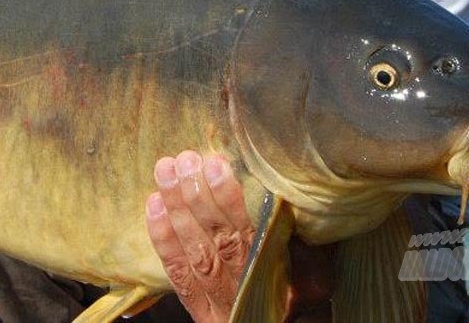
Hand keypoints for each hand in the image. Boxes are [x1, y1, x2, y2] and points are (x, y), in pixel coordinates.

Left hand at [145, 152, 335, 322]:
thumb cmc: (299, 294)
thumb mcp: (314, 275)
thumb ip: (304, 243)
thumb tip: (291, 195)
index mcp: (271, 275)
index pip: (247, 234)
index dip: (228, 200)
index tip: (215, 164)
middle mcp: (242, 291)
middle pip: (216, 241)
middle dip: (197, 197)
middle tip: (185, 160)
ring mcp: (218, 303)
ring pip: (194, 254)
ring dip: (177, 209)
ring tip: (166, 170)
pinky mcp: (199, 311)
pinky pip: (177, 274)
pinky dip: (163, 239)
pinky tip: (154, 204)